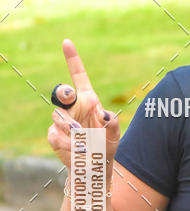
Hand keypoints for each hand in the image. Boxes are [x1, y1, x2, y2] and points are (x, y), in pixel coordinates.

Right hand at [47, 39, 120, 169]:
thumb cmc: (106, 149)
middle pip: (62, 92)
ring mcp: (62, 121)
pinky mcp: (54, 135)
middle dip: (63, 93)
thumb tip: (107, 115)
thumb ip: (114, 125)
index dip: (72, 59)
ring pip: (58, 116)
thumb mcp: (115, 137)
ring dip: (71, 128)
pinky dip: (67, 144)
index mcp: (89, 101)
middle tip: (69, 97)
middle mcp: (74, 108)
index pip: (79, 77)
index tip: (67, 42)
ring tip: (82, 140)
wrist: (94, 168)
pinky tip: (75, 150)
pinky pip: (55, 135)